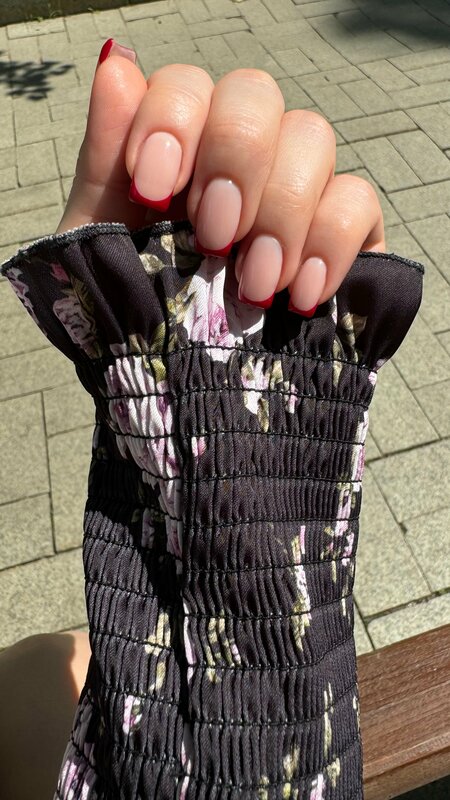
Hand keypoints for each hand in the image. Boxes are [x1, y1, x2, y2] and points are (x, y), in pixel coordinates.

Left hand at [57, 39, 384, 314]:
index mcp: (178, 148)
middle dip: (234, 163)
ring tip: (254, 283)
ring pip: (313, 137)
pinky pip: (358, 199)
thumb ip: (104, 160)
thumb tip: (116, 65)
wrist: (185, 389)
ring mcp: (295, 188)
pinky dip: (330, 243)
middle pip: (256, 97)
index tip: (152, 192)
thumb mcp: (100, 245)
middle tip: (213, 237)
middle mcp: (240, 155)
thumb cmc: (135, 312)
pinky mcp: (342, 231)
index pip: (188, 87)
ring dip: (280, 211)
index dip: (172, 123)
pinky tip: (301, 295)